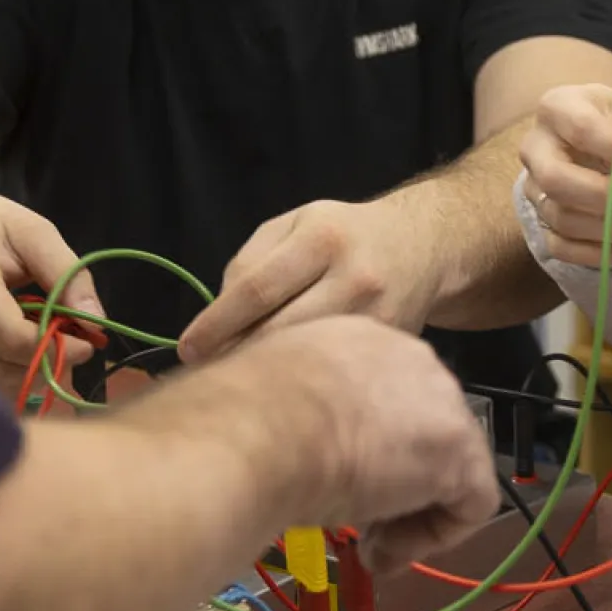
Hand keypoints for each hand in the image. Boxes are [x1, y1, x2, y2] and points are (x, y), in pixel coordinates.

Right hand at [0, 180, 100, 392]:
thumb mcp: (32, 232)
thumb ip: (66, 273)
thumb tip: (96, 322)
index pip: (11, 335)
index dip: (55, 347)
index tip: (87, 344)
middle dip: (44, 365)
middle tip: (70, 347)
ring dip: (26, 375)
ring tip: (44, 345)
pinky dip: (5, 377)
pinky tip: (17, 353)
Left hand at [178, 197, 451, 364]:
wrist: (423, 244)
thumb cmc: (344, 233)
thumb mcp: (293, 224)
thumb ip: (251, 261)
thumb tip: (218, 316)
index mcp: (321, 238)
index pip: (257, 289)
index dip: (216, 324)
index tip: (187, 349)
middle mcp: (354, 277)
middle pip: (280, 331)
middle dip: (236, 355)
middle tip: (207, 373)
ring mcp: (378, 316)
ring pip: (308, 359)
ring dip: (268, 373)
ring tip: (241, 383)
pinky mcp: (392, 345)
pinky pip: (337, 371)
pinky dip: (305, 381)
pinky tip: (286, 386)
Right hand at [212, 317, 496, 571]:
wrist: (255, 428)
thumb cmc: (238, 418)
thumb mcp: (266, 405)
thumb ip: (290, 418)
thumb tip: (275, 447)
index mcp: (359, 340)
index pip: (385, 400)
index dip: (366, 450)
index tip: (333, 484)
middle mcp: (410, 358)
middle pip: (424, 429)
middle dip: (396, 482)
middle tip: (354, 520)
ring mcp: (442, 400)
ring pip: (449, 469)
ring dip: (409, 514)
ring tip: (366, 546)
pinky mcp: (459, 449)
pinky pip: (469, 504)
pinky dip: (430, 537)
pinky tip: (383, 553)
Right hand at [520, 84, 611, 267]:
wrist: (595, 140)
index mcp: (557, 108)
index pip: (581, 129)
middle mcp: (536, 149)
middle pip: (556, 179)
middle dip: (606, 195)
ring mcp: (535, 188)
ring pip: (560, 217)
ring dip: (609, 229)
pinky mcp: (541, 220)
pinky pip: (559, 246)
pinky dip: (594, 254)